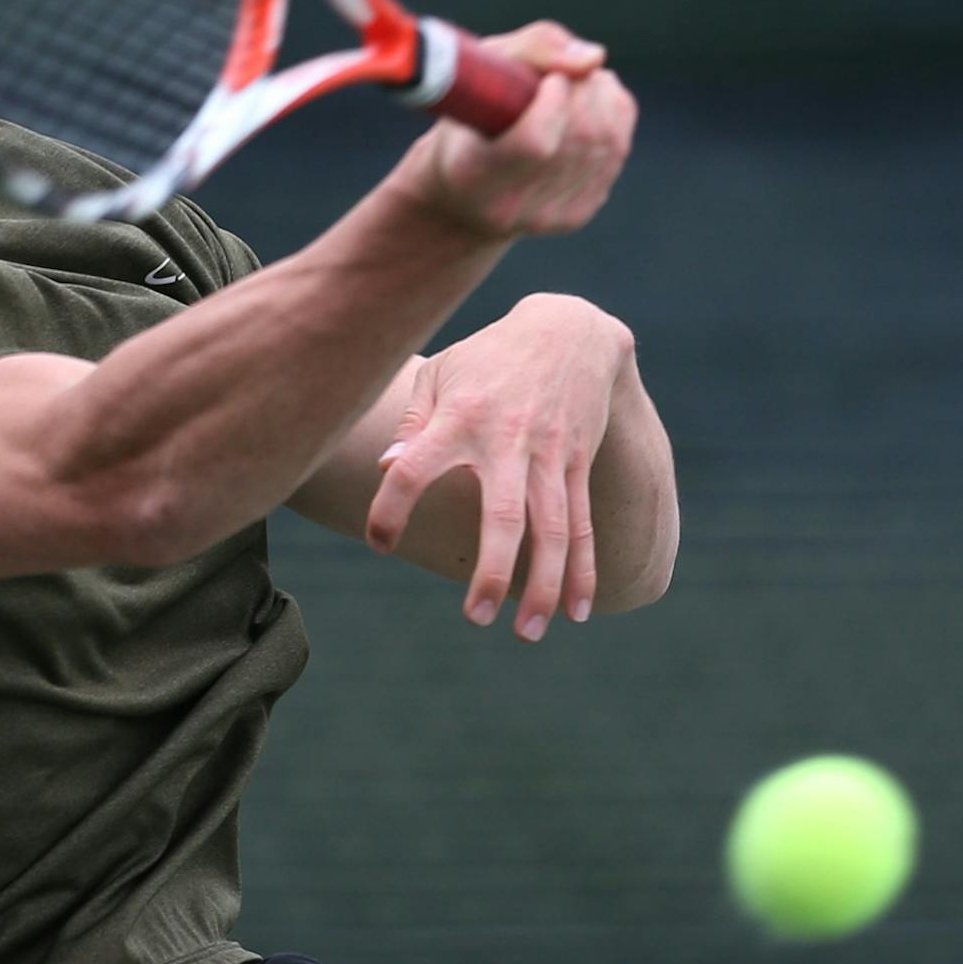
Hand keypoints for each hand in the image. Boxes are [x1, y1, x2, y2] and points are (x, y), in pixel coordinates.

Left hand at [365, 294, 633, 640]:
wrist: (568, 330)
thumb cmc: (487, 357)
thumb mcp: (441, 373)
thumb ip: (413, 422)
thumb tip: (387, 467)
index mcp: (459, 418)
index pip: (414, 468)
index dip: (392, 508)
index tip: (378, 543)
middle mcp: (507, 440)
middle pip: (504, 514)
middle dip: (493, 570)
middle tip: (476, 619)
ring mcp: (550, 455)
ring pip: (552, 529)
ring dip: (545, 585)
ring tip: (528, 633)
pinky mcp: (578, 463)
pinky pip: (582, 524)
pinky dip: (583, 570)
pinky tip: (578, 610)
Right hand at [390, 20, 635, 240]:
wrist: (463, 192)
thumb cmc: (468, 115)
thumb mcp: (477, 69)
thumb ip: (531, 48)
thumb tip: (593, 59)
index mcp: (473, 172)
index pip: (536, 142)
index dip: (555, 101)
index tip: (549, 79)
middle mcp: (512, 204)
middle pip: (581, 137)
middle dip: (585, 89)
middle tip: (565, 73)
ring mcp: (549, 215)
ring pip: (609, 141)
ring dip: (602, 97)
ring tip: (576, 84)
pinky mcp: (577, 214)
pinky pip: (618, 150)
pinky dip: (613, 116)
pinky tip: (587, 107)